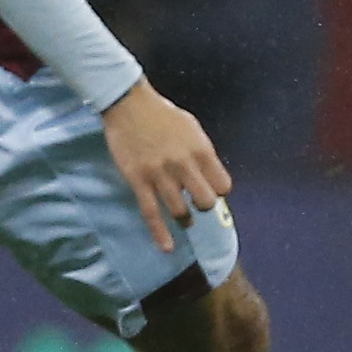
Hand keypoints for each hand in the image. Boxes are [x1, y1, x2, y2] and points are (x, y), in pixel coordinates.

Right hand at [101, 79, 231, 253]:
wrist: (128, 104)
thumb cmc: (162, 114)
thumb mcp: (192, 127)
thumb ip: (202, 153)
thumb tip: (209, 176)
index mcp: (200, 150)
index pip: (223, 185)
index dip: (218, 190)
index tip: (211, 189)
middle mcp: (184, 164)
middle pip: (205, 201)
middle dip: (203, 206)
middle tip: (196, 204)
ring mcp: (160, 174)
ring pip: (180, 211)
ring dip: (184, 220)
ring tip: (184, 221)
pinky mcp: (138, 180)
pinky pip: (151, 212)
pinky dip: (159, 233)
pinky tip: (166, 247)